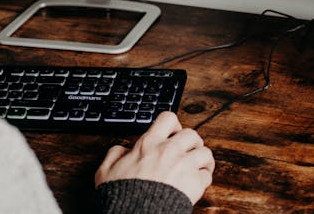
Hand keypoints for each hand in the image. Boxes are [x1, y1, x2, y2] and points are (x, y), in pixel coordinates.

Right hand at [95, 111, 214, 203]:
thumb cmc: (121, 196)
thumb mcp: (106, 171)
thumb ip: (115, 154)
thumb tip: (121, 150)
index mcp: (149, 144)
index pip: (168, 118)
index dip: (174, 125)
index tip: (173, 133)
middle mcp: (169, 151)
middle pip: (192, 134)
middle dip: (191, 142)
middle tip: (187, 151)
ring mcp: (184, 166)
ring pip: (205, 152)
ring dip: (202, 159)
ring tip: (196, 166)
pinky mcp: (194, 184)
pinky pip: (207, 175)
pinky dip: (203, 178)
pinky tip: (196, 183)